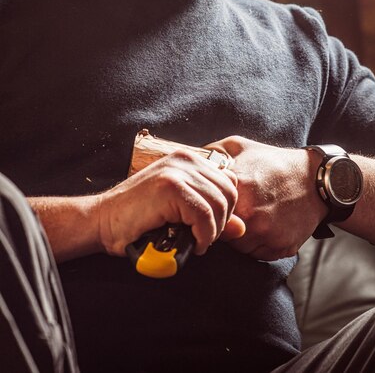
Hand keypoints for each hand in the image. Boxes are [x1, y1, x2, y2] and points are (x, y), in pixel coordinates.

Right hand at [96, 149, 244, 256]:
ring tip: (198, 242)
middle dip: (222, 223)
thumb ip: (212, 216)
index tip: (210, 227)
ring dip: (212, 232)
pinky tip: (194, 243)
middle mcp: (186, 160)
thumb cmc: (138, 220)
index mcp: (189, 160)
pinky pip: (204, 214)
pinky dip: (204, 234)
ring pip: (218, 204)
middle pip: (229, 193)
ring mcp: (177, 170)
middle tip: (204, 239)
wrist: (102, 221)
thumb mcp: (181, 214)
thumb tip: (242, 229)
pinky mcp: (170, 186)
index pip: (229, 183)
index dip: (225, 211)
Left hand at [205, 136, 326, 259]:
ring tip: (252, 217)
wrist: (316, 180)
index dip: (206, 209)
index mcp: (237, 189)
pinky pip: (257, 253)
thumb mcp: (240, 146)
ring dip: (240, 236)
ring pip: (238, 246)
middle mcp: (250, 215)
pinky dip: (258, 244)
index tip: (210, 205)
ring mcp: (266, 233)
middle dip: (222, 224)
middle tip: (231, 212)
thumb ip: (212, 153)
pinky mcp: (280, 247)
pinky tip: (265, 225)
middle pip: (219, 232)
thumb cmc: (275, 162)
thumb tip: (189, 159)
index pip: (206, 210)